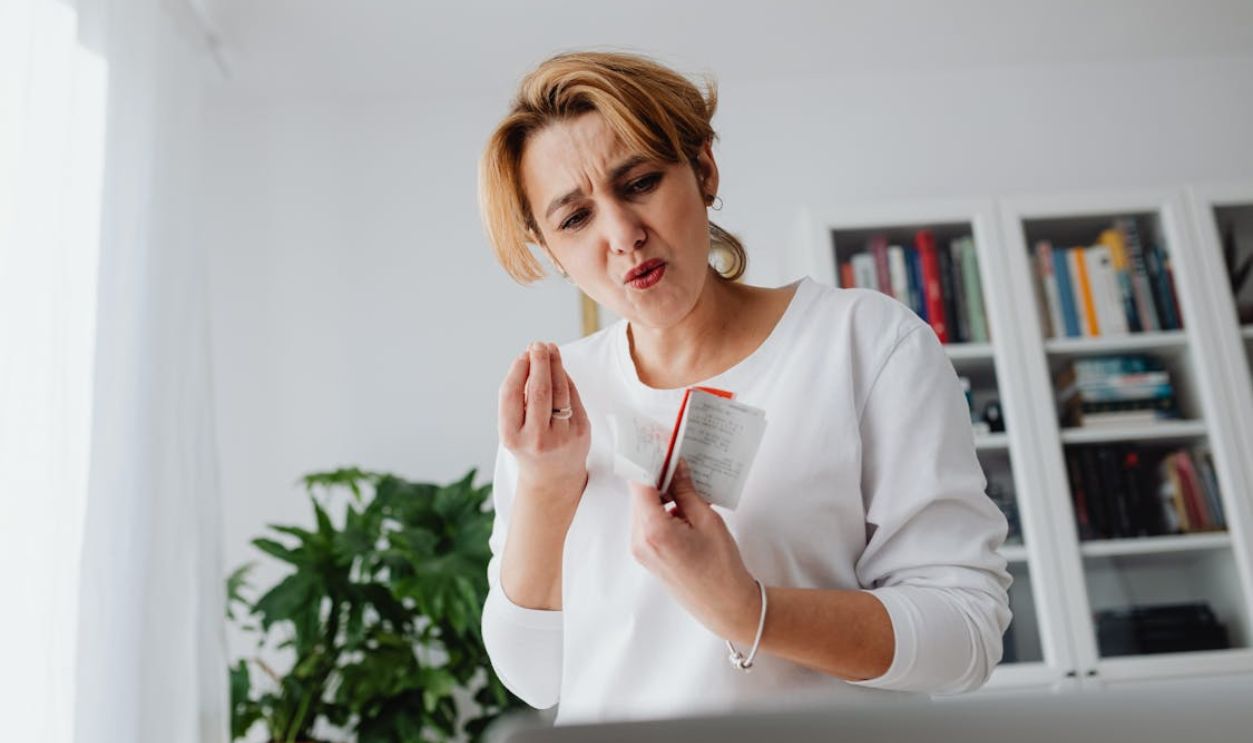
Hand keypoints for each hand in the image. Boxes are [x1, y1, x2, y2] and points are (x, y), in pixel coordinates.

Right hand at [498, 341, 590, 507]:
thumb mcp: (513, 428)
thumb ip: (518, 399)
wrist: (552, 479)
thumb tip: (530, 359)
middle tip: (538, 344)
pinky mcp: (581, 433)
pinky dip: (565, 380)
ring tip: (550, 349)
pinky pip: (573, 398)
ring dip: (555, 365)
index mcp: (511, 436)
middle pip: (539, 390)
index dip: (517, 370)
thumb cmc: (528, 445)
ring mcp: (561, 437)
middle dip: (539, 362)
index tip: (522, 354)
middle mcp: (536, 438)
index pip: (511, 395)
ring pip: (560, 391)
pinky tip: (559, 370)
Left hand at [627, 460, 761, 642]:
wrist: (725, 606)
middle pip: (640, 494)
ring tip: (687, 484)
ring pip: (644, 508)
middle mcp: (639, 540)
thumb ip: (687, 490)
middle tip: (677, 458)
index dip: (649, 460)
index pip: (640, 482)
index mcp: (653, 530)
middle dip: (657, 475)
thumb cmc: (721, 567)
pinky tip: (685, 505)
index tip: (660, 444)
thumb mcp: (708, 520)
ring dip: (661, 493)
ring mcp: (640, 550)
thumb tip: (676, 466)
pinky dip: (662, 510)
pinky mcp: (647, 556)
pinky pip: (648, 523)